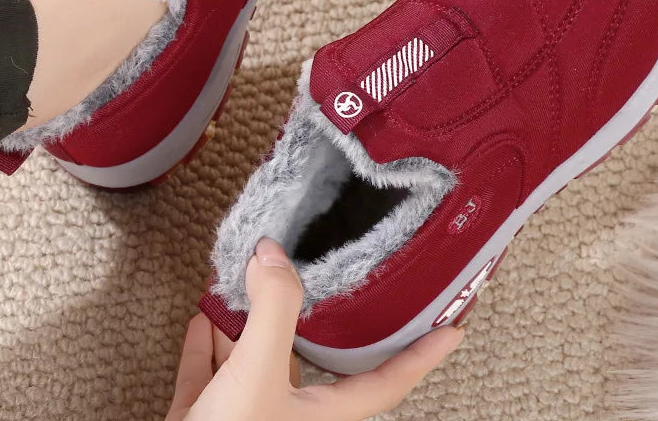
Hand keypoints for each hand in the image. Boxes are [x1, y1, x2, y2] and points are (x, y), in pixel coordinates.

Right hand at [166, 238, 464, 420]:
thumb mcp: (257, 376)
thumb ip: (273, 312)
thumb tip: (273, 253)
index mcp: (320, 417)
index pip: (388, 381)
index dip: (423, 355)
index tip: (454, 328)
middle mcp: (287, 418)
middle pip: (309, 361)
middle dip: (307, 320)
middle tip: (318, 282)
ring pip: (254, 366)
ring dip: (247, 327)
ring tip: (247, 285)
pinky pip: (209, 380)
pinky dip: (206, 350)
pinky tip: (202, 321)